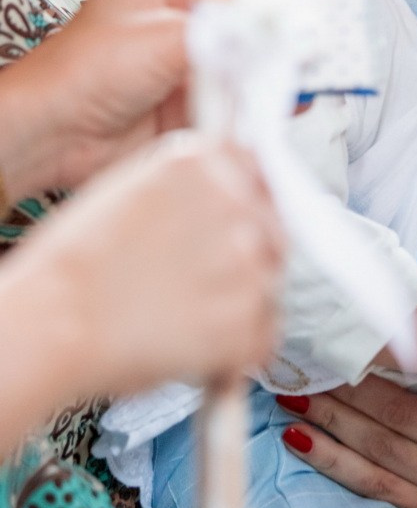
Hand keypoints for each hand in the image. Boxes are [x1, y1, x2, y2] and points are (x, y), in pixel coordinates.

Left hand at [0, 0, 336, 199]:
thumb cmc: (84, 73)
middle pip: (253, 17)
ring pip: (253, 62)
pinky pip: (242, 100)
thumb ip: (223, 34)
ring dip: (281, 70)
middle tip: (328, 40)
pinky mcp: (194, 106)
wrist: (49, 137)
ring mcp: (190, 66)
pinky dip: (265, 104)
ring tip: (310, 78)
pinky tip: (283, 107)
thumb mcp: (160, 39)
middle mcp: (183, 21)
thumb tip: (279, 34)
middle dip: (290, 29)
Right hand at [16, 132, 283, 402]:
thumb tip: (223, 195)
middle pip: (271, 229)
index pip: (257, 172)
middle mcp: (236, 203)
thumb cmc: (76, 262)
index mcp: (205, 160)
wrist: (55, 320)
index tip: (234, 227)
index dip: (246, 205)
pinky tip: (198, 346)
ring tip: (187, 317)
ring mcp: (248, 262)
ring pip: (269, 283)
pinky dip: (240, 347)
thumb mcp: (132, 188)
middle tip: (201, 283)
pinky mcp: (248, 320)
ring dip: (241, 301)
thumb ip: (189, 184)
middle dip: (244, 257)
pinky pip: (265, 334)